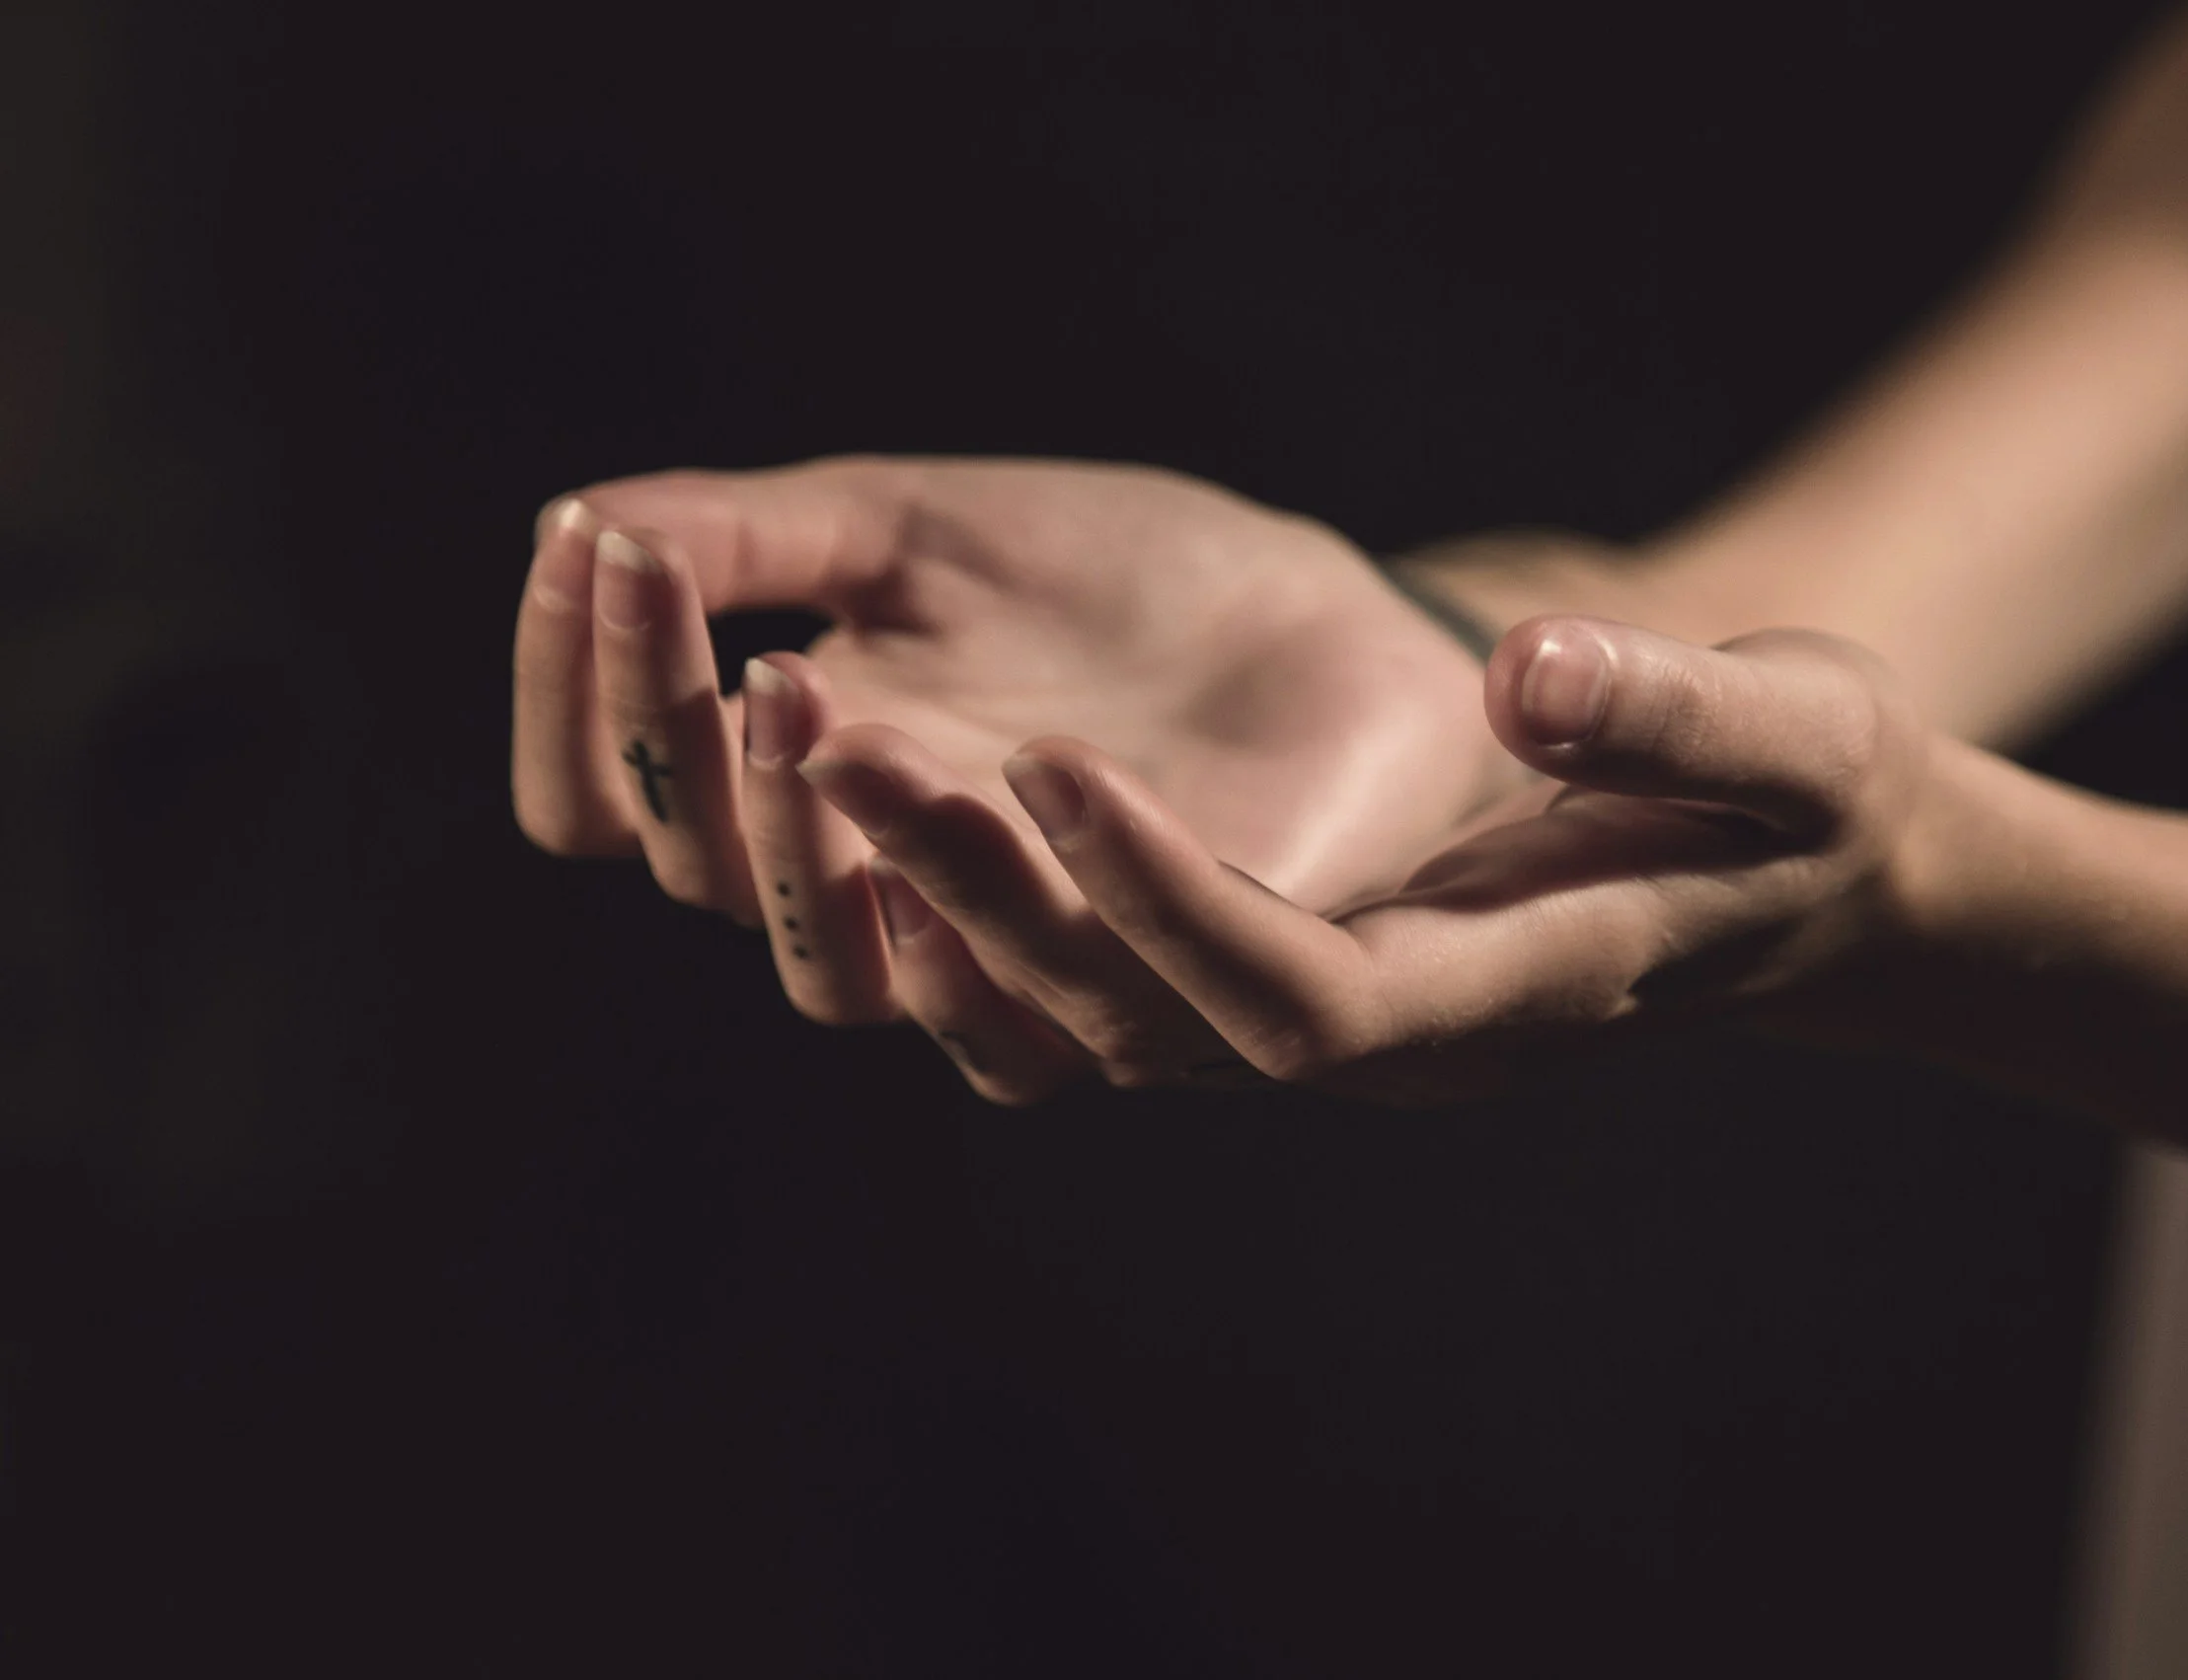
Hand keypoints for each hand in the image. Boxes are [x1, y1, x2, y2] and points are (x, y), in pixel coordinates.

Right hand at [510, 456, 1527, 1078]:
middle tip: (705, 607)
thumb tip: (576, 528)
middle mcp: (875, 887)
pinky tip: (992, 773)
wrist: (1332, 626)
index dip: (572, 693)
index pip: (611, 799)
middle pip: (704, 879)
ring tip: (804, 685)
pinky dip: (983, 900)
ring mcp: (1001, 952)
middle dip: (675, 743)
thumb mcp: (919, 525)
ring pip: (838, 975)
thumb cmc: (1119, 581)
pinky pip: (1028, 1016)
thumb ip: (757, 535)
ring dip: (800, 836)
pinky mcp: (1142, 986)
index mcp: (800, 776)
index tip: (587, 547)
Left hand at [838, 612, 1936, 1103]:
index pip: (1301, 995)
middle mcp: (1386, 1034)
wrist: (1802, 875)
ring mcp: (1329, 1006)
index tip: (1059, 769)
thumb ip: (1676, 711)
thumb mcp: (1796, 736)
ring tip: (816, 747)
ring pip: (1103, 1004)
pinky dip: (995, 901)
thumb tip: (1523, 674)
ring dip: (957, 892)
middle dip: (1000, 898)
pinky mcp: (1289, 959)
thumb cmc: (1815, 804)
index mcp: (1500, 997)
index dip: (1171, 904)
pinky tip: (884, 803)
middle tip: (848, 753)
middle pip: (1153, 1016)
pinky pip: (1110, 967)